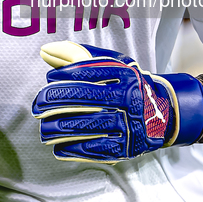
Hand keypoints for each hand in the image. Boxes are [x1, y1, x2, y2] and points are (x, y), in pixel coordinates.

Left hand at [32, 41, 202, 162]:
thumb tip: (45, 51)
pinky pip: (98, 149)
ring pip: (89, 125)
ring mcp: (129, 124)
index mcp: (125, 74)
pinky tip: (59, 147)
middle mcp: (128, 98)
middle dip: (56, 101)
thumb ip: (77, 55)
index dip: (66, 75)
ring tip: (43, 129)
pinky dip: (76, 150)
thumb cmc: (128, 84)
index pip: (90, 71)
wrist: (165, 113)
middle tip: (37, 105)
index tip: (49, 79)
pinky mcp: (128, 147)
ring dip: (61, 128)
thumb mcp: (111, 63)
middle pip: (86, 98)